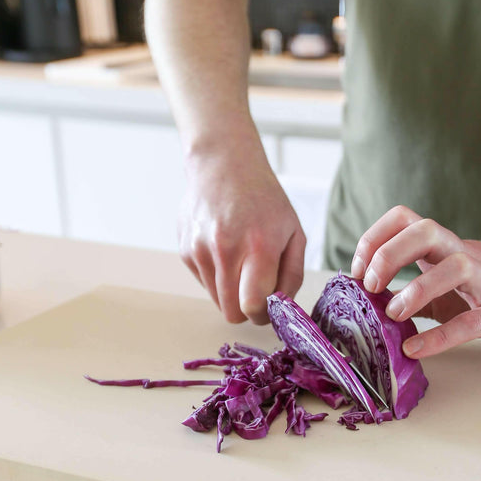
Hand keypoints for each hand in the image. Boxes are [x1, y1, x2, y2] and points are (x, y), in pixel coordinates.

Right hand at [179, 139, 305, 324]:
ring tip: (242, 262)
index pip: (252, 306)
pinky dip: (217, 276)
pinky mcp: (186, 251)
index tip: (270, 307)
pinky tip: (225, 251)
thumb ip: (292, 274)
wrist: (224, 165)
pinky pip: (204, 283)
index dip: (263, 315)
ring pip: (217, 300)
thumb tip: (282, 307)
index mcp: (257, 246)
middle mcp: (225, 250)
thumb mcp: (294, 232)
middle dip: (247, 310)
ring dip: (232, 292)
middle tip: (257, 292)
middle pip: (231, 312)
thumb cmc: (265, 200)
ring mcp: (200, 250)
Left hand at [351, 206, 480, 357]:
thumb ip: (416, 292)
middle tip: (370, 286)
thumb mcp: (450, 285)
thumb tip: (372, 307)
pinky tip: (416, 350)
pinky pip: (474, 322)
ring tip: (393, 315)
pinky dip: (441, 337)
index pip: (405, 218)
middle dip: (389, 253)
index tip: (356, 270)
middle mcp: (466, 256)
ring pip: (455, 267)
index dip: (375, 237)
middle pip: (425, 230)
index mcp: (447, 247)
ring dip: (416, 289)